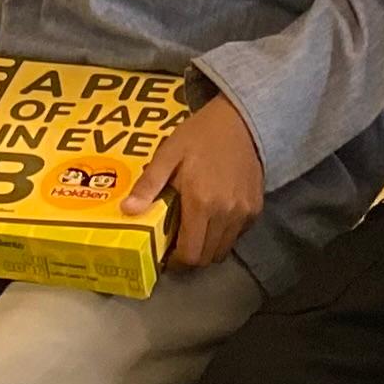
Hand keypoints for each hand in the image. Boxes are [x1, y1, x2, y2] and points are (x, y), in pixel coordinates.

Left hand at [131, 91, 263, 268]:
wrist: (241, 121)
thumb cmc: (200, 136)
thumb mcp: (169, 154)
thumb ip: (149, 184)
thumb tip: (127, 211)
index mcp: (201, 202)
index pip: (190, 253)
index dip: (176, 262)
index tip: (166, 256)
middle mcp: (225, 213)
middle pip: (207, 257)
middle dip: (190, 257)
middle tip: (177, 244)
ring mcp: (244, 212)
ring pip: (223, 249)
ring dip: (207, 247)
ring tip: (195, 231)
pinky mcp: (256, 208)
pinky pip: (237, 235)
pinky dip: (224, 235)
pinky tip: (214, 217)